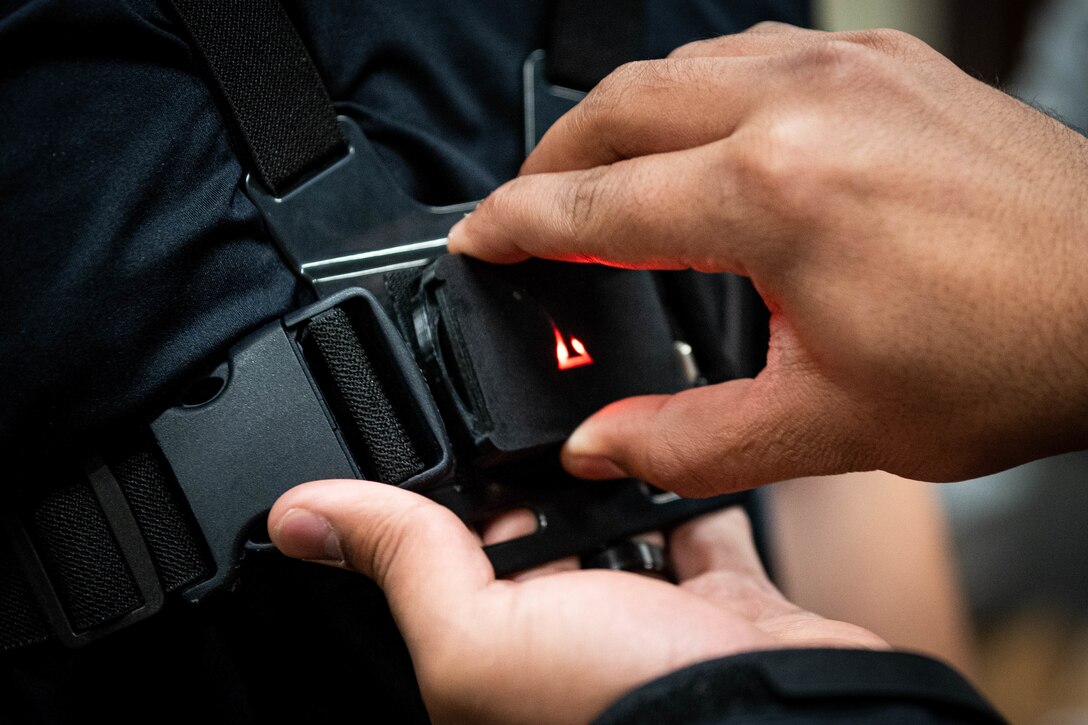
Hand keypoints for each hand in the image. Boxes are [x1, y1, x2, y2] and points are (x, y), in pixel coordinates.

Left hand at [268, 479, 885, 723]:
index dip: (443, 504)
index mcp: (501, 663)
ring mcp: (654, 631)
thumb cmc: (638, 710)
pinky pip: (701, 531)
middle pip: (538, 542)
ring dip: (612, 484)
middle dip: (535, 488)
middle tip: (533, 437)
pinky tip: (678, 455)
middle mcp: (573, 651)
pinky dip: (691, 494)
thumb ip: (404, 565)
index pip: (449, 566)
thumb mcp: (482, 636)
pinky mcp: (725, 610)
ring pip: (619, 531)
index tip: (444, 441)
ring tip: (601, 436)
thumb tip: (303, 515)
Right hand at [448, 23, 1087, 493]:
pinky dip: (691, 93)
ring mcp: (843, 69)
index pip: (592, 207)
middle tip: (522, 217)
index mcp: (772, 196)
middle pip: (612, 111)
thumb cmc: (1012, 357)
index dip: (514, 230)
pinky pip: (748, 51)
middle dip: (547, 166)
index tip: (477, 244)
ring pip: (675, 66)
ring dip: (615, 121)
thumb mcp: (830, 425)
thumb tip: (603, 445)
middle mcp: (798, 105)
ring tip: (596, 180)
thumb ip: (690, 441)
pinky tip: (694, 134)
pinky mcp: (881, 62)